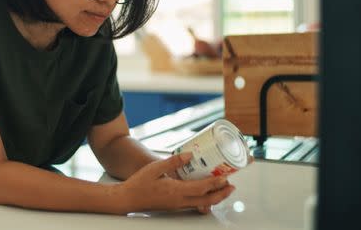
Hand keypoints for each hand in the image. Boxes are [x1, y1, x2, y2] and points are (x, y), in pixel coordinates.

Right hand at [115, 152, 234, 213]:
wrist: (128, 199)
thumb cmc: (139, 184)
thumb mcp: (155, 168)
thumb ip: (173, 162)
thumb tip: (189, 155)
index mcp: (176, 191)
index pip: (202, 188)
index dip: (216, 183)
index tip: (225, 177)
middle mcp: (180, 200)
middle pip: (207, 200)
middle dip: (222, 194)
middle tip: (232, 186)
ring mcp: (178, 205)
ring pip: (202, 204)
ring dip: (215, 197)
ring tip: (223, 189)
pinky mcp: (175, 205)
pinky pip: (194, 204)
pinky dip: (205, 199)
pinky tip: (205, 192)